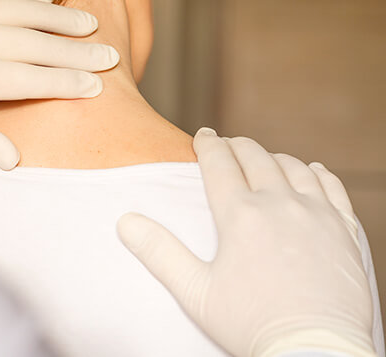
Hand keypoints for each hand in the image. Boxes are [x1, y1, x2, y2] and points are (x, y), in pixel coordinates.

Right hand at [117, 129, 374, 356]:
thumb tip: (126, 221)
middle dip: (237, 146)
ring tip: (264, 159)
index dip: (208, 145)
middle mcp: (279, 205)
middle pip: (256, 158)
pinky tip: (312, 172)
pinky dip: (319, 174)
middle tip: (228, 144)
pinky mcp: (344, 231)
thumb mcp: (195, 292)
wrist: (313, 351)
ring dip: (274, 158)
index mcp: (240, 215)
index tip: (203, 135)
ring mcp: (316, 215)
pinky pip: (333, 188)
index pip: (219, 164)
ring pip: (294, 168)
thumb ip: (159, 252)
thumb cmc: (251, 325)